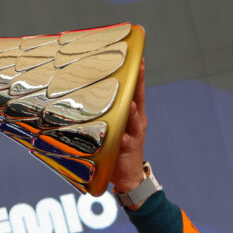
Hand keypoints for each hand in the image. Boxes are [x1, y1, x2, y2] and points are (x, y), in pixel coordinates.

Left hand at [109, 59, 146, 194]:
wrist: (129, 176)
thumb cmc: (119, 146)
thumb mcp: (117, 125)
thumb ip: (111, 109)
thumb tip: (93, 91)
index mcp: (133, 114)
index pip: (136, 90)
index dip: (137, 74)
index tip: (137, 57)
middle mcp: (136, 122)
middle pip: (138, 99)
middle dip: (138, 84)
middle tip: (137, 67)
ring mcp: (132, 135)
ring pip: (132, 120)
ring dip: (131, 112)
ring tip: (130, 103)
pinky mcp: (125, 150)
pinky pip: (122, 144)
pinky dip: (121, 139)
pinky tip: (119, 137)